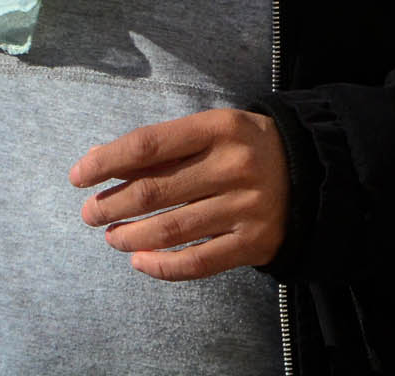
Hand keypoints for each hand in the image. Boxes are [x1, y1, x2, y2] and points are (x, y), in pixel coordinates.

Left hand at [72, 107, 287, 280]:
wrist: (316, 173)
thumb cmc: (249, 148)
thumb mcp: (215, 130)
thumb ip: (164, 146)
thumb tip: (98, 161)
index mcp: (222, 128)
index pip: (150, 145)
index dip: (107, 162)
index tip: (79, 176)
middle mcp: (234, 165)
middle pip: (154, 190)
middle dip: (111, 205)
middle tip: (91, 214)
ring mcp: (246, 206)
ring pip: (170, 229)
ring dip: (129, 237)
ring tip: (112, 237)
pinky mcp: (254, 242)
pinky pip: (197, 262)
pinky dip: (162, 266)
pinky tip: (140, 261)